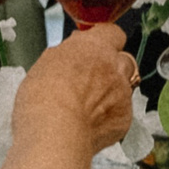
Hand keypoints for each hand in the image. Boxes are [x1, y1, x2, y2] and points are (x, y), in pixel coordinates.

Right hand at [14, 24, 137, 163]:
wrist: (56, 136)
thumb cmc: (43, 100)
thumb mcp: (45, 63)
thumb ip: (67, 53)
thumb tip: (74, 48)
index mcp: (94, 47)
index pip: (112, 32)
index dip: (103, 40)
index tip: (92, 48)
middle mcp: (114, 67)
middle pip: (123, 59)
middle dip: (111, 66)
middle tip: (90, 79)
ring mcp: (123, 94)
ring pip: (123, 87)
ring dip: (111, 92)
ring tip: (87, 106)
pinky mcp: (124, 119)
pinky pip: (121, 112)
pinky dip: (109, 116)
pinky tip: (89, 123)